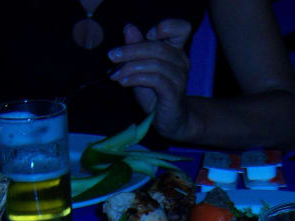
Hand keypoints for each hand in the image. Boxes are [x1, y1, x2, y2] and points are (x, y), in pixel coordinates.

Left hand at [108, 19, 192, 138]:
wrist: (168, 120)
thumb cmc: (155, 93)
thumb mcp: (141, 67)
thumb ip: (136, 48)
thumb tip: (129, 28)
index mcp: (176, 51)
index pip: (182, 29)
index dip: (166, 27)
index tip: (147, 35)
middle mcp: (181, 62)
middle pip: (158, 46)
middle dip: (130, 50)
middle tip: (112, 56)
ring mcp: (180, 78)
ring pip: (155, 63)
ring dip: (130, 67)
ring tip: (116, 75)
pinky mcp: (174, 93)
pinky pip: (155, 79)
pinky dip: (136, 78)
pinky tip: (124, 82)